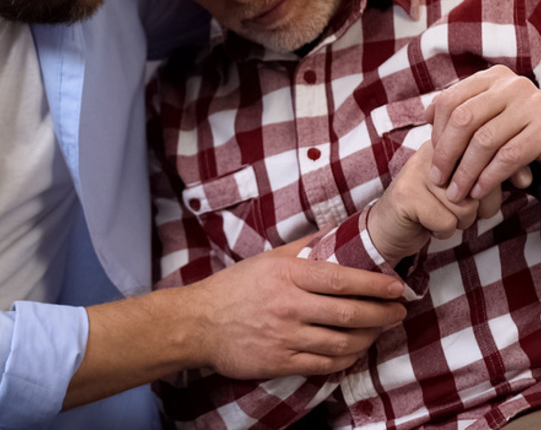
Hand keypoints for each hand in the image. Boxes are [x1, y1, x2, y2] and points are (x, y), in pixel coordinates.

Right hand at [186, 238, 406, 378]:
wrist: (200, 322)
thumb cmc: (236, 286)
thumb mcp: (267, 259)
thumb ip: (303, 248)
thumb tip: (337, 233)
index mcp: (286, 275)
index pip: (340, 279)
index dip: (374, 284)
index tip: (396, 286)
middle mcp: (288, 306)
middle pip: (348, 313)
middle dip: (382, 313)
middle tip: (399, 311)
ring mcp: (285, 337)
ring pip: (341, 342)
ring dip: (369, 338)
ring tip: (380, 330)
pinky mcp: (280, 362)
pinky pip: (325, 365)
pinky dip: (347, 358)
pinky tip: (355, 350)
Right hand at [369, 141, 499, 265]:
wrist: (386, 226)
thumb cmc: (430, 207)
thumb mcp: (458, 186)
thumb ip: (485, 176)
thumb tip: (526, 179)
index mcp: (443, 145)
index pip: (484, 155)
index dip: (498, 178)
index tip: (510, 187)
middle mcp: (427, 152)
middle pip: (478, 183)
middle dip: (478, 207)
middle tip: (462, 212)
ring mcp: (414, 172)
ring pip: (464, 206)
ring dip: (458, 222)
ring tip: (440, 216)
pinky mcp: (405, 195)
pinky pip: (446, 222)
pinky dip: (442, 232)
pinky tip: (427, 224)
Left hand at [427, 65, 540, 200]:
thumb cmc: (516, 125)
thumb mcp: (489, 109)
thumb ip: (460, 109)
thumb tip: (426, 115)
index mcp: (491, 77)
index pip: (450, 100)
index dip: (436, 131)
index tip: (432, 156)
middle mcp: (511, 86)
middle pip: (463, 120)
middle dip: (446, 153)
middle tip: (437, 178)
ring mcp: (531, 106)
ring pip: (484, 141)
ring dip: (465, 172)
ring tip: (456, 192)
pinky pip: (509, 157)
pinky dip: (489, 177)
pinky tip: (479, 191)